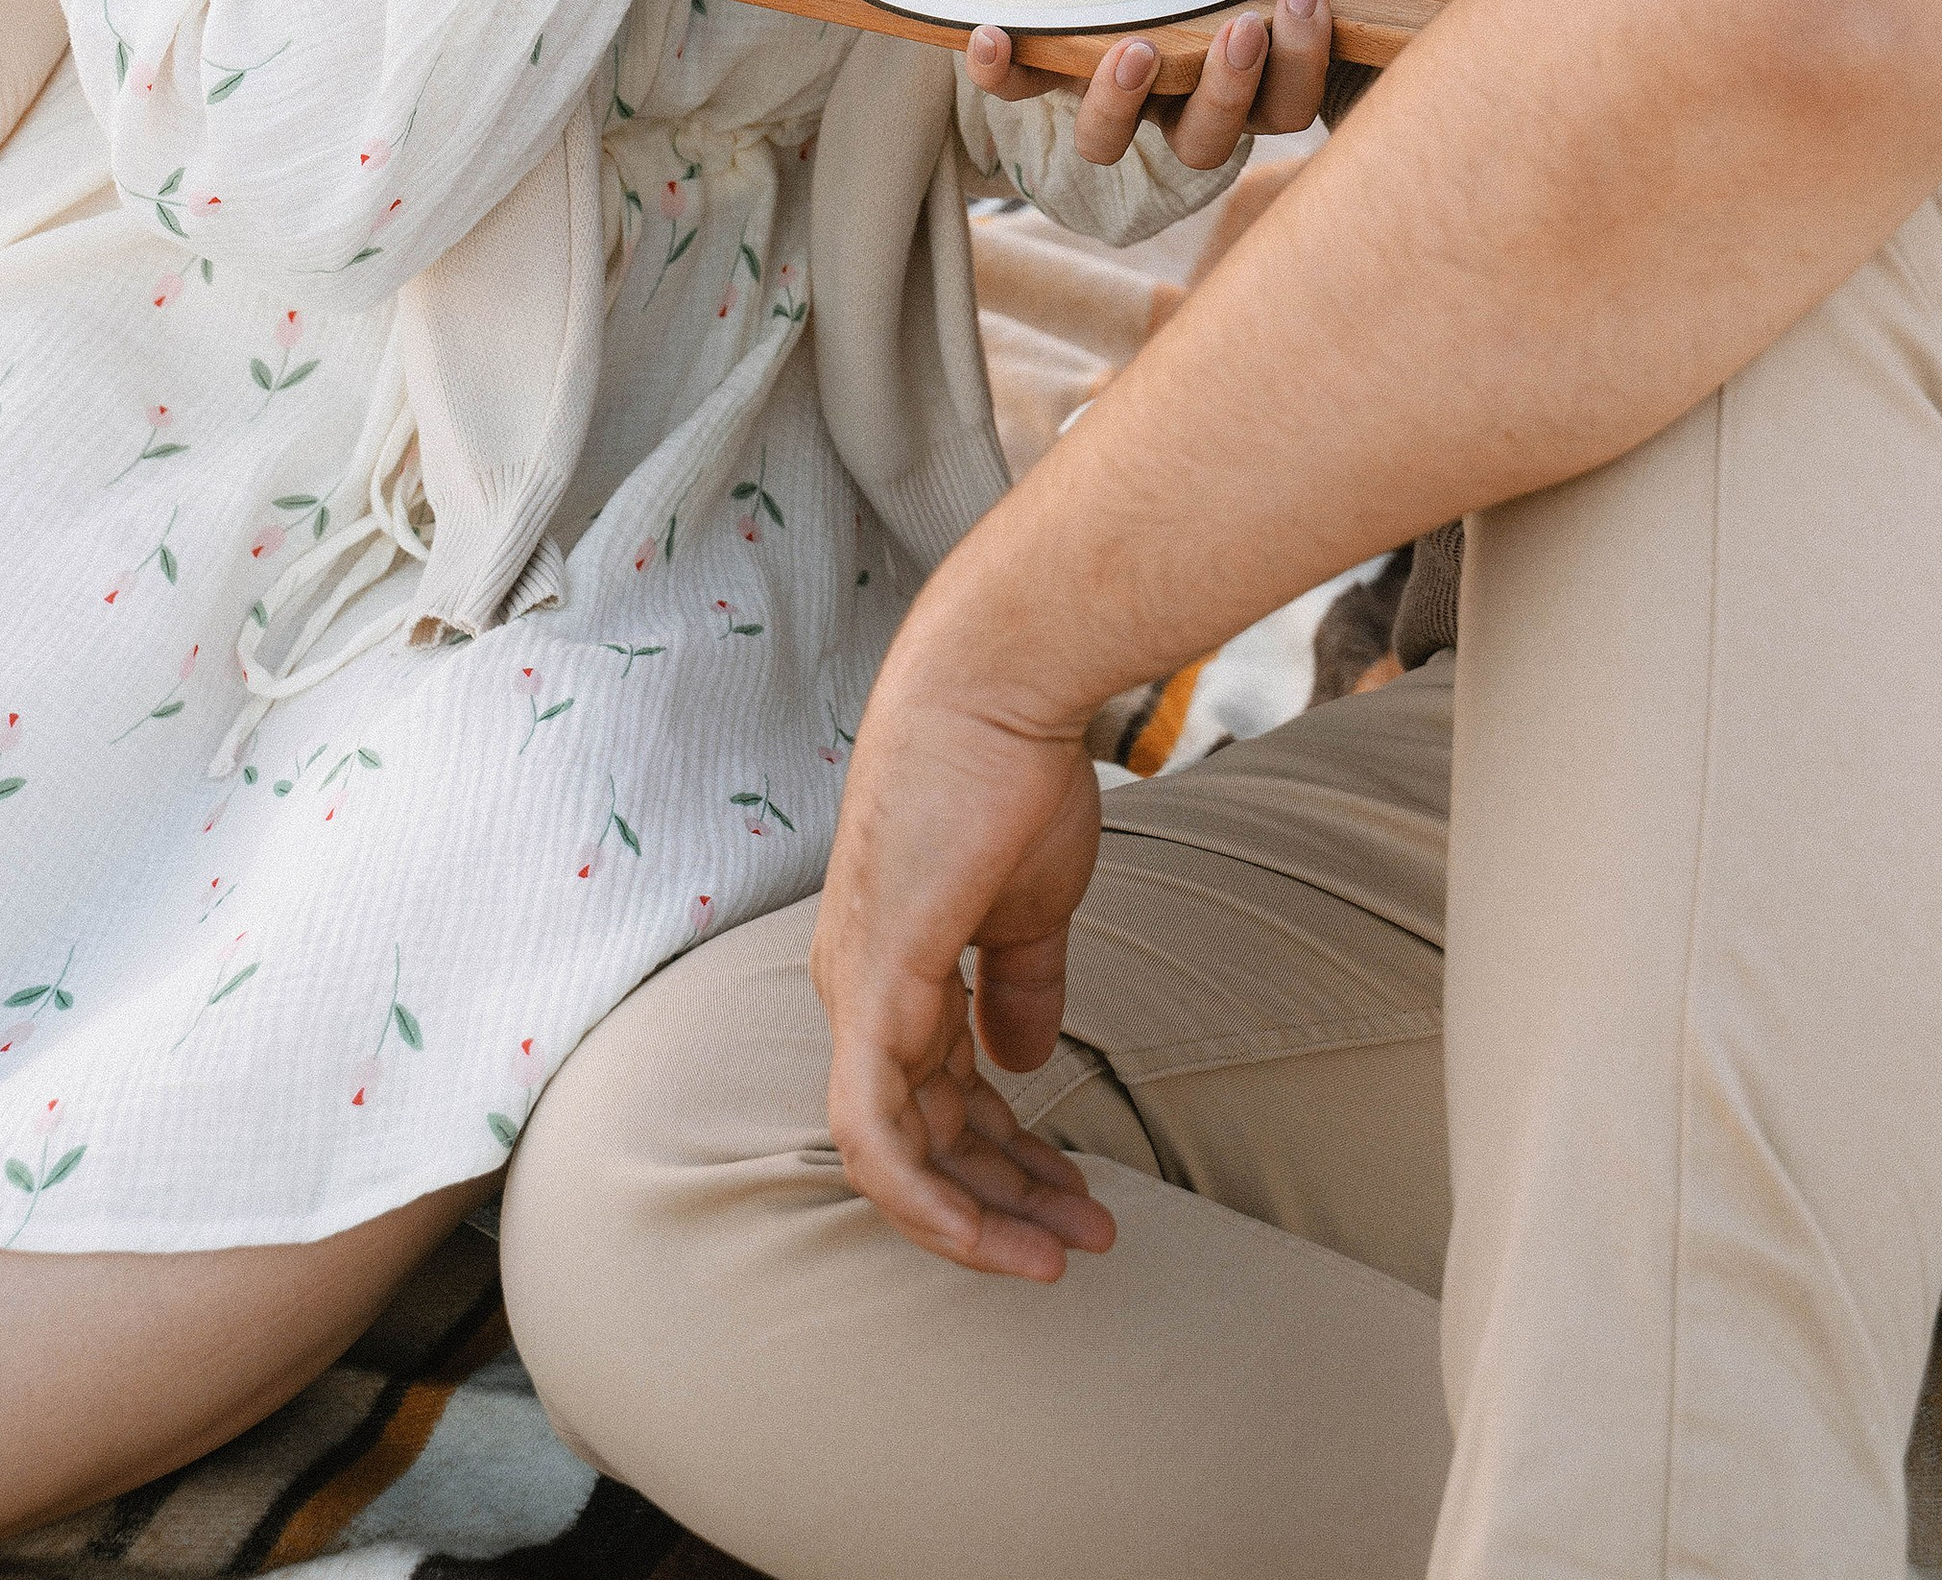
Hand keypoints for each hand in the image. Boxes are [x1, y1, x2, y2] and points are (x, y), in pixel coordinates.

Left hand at [812, 631, 1118, 1280]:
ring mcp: (859, 991)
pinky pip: (873, 1130)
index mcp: (897, 969)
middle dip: (1003, 1199)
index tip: (1079, 1191)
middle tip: (1082, 1242)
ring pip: (898, 1152)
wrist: (1000, 691)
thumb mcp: (1031, 907)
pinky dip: (922, 1197)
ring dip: (979, 1213)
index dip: (1007, 1157)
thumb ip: (1021, 988)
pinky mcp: (874, 986)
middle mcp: (862, 991)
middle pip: (924, 1136)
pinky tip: (982, 1234)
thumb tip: (1021, 1061)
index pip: (941, 1097)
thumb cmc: (1012, 776)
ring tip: (1062, 1251)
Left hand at [964, 0, 1332, 166]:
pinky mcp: (1042, 86)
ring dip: (1120, 102)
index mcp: (1242, 93)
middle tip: (1240, 29)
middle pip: (1208, 139)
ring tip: (1134, 49)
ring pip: (1108, 142)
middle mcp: (1175, 117)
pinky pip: (1016, 95)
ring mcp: (1110, 109)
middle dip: (1227, 88)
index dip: (1301, 58)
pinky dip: (1000, 70)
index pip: (1287, 104)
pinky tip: (991, 31)